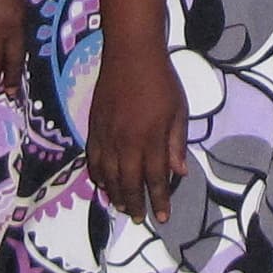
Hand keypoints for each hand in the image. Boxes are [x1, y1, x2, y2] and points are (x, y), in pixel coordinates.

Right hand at [85, 40, 190, 228]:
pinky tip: (103, 185)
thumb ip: (177, 144)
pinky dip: (97, 176)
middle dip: (135, 204)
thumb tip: (179, 172)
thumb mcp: (179, 111)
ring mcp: (107, 137)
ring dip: (115, 195)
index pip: (156, 179)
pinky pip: (93, 160)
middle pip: (129, 183)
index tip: (163, 217)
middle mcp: (127, 143)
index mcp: (151, 139)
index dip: (159, 200)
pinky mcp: (94, 128)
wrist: (131, 54)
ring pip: (108, 176)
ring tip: (123, 207)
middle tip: (140, 218)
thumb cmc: (161, 81)